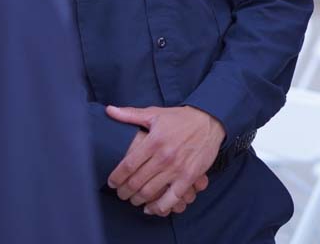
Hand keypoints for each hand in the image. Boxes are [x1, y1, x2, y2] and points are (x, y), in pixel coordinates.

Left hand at [106, 105, 225, 215]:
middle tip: (121, 193)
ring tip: (133, 199)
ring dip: (138, 200)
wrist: (209, 121)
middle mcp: (164, 156)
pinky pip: (171, 199)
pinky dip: (159, 207)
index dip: (116, 178)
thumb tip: (109, 110)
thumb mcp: (155, 113)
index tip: (112, 183)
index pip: (128, 165)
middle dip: (124, 192)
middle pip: (136, 182)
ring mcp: (177, 168)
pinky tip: (151, 208)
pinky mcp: (189, 177)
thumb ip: (130, 114)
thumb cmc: (180, 118)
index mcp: (153, 141)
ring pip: (150, 192)